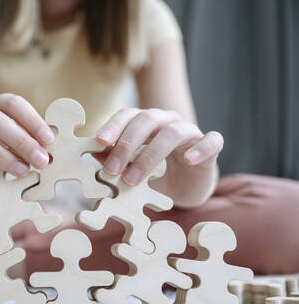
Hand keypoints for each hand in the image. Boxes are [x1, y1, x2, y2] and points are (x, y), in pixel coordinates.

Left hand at [94, 108, 223, 206]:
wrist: (186, 187)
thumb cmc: (155, 175)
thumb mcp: (131, 169)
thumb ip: (113, 159)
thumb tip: (91, 153)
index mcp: (145, 122)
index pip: (127, 115)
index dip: (113, 126)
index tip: (99, 141)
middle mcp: (167, 121)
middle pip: (147, 121)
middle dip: (126, 145)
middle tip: (112, 170)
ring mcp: (190, 131)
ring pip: (173, 132)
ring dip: (151, 155)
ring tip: (134, 178)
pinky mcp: (211, 146)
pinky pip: (211, 140)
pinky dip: (200, 148)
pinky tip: (188, 160)